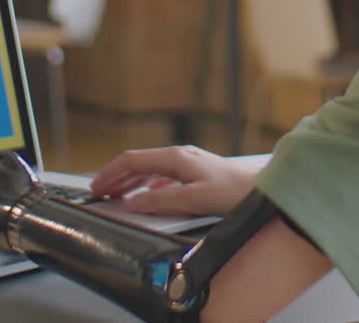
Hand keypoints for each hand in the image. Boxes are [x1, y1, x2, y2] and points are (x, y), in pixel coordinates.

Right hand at [90, 145, 258, 216]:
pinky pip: (161, 176)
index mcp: (176, 158)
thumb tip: (135, 203)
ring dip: (130, 180)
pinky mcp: (194, 172)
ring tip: (115, 193)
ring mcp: (187, 163)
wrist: (262, 188)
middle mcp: (179, 156)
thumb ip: (163, 201)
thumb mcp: (195, 199)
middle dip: (116, 176)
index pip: (132, 160)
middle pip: (138, 163)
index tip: (97, 187)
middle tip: (99, 192)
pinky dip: (146, 185)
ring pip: (149, 169)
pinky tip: (146, 195)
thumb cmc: (235, 191)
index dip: (111, 173)